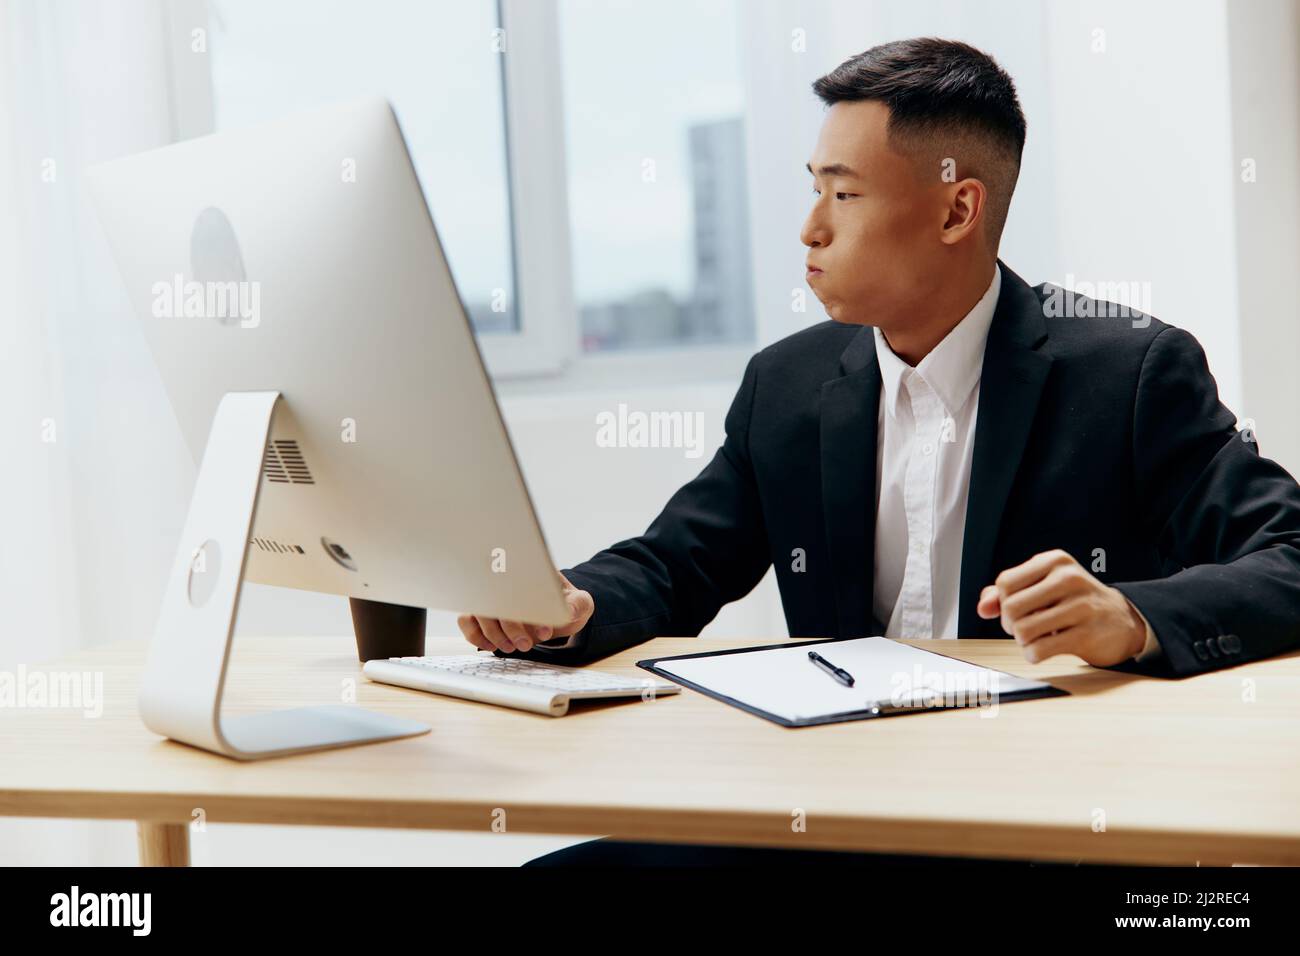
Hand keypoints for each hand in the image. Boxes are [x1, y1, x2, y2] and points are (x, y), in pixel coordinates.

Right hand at [457, 572, 594, 653]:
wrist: (559, 612)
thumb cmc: (566, 603)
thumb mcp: (580, 602)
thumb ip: (577, 605)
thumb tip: (566, 611)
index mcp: (529, 571)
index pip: (519, 581)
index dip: (529, 607)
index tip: (544, 629)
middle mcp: (505, 580)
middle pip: (495, 597)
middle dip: (511, 627)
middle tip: (526, 645)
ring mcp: (491, 595)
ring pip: (477, 610)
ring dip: (493, 634)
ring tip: (513, 648)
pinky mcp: (481, 611)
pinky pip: (466, 620)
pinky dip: (475, 636)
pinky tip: (494, 646)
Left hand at [976, 549, 1146, 665]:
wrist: (1123, 620)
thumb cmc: (1075, 601)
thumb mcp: (1043, 586)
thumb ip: (1008, 593)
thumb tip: (983, 607)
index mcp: (1055, 561)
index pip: (1005, 582)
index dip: (1002, 602)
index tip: (1015, 609)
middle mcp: (1069, 579)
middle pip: (1011, 607)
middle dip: (1009, 623)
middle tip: (1023, 627)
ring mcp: (1081, 606)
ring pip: (1022, 630)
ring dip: (1022, 641)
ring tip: (1034, 637)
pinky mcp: (1087, 635)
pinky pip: (1039, 650)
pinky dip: (1033, 654)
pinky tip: (1042, 650)